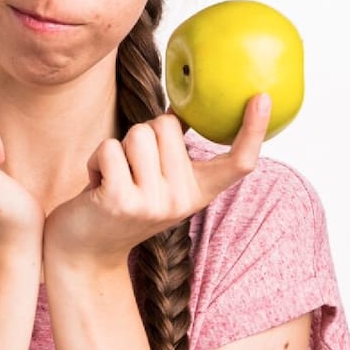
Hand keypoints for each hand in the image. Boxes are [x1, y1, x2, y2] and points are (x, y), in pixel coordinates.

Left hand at [43, 93, 271, 271]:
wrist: (86, 251)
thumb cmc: (121, 202)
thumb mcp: (159, 182)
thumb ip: (174, 153)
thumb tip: (184, 108)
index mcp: (198, 192)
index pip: (238, 162)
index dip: (254, 129)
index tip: (263, 97)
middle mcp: (182, 201)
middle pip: (167, 125)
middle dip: (142, 135)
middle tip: (131, 170)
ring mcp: (153, 203)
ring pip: (138, 133)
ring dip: (118, 148)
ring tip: (114, 178)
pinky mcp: (121, 201)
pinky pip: (110, 147)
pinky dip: (96, 159)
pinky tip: (97, 185)